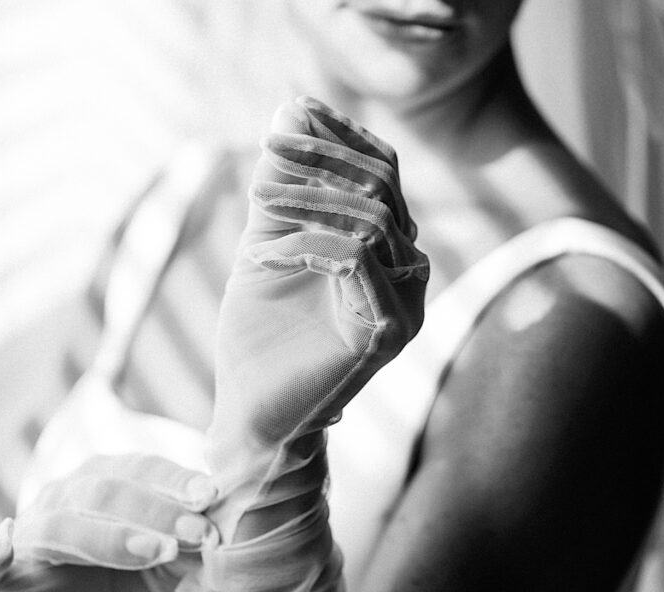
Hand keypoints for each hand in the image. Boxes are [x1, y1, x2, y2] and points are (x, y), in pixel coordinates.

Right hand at [0, 454, 214, 591]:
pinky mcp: (8, 577)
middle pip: (104, 492)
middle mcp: (66, 498)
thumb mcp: (185, 567)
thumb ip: (198, 541)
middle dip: (156, 510)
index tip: (212, 498)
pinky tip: (5, 542)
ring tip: (160, 550)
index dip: (175, 482)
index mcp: (109, 483)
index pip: (139, 469)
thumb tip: (228, 518)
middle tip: (200, 533)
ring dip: (111, 536)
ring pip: (63, 523)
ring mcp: (32, 534)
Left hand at [210, 95, 427, 467]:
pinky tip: (262, 257)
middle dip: (323, 157)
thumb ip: (283, 183)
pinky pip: (354, 261)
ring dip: (308, 199)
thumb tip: (294, 106)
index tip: (288, 115)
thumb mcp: (267, 239)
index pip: (384, 170)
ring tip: (258, 202)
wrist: (253, 413)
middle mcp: (410, 275)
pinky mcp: (388, 332)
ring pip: (375, 219)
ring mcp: (407, 306)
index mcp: (390, 251)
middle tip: (265, 148)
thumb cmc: (260, 335)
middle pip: (385, 186)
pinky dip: (303, 246)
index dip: (340, 136)